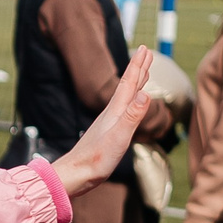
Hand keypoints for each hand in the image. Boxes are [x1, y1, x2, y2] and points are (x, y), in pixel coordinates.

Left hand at [51, 50, 156, 197]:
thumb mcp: (120, 136)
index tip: (145, 48)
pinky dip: (130, 101)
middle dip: (138, 68)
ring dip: (135, 82)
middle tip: (145, 51)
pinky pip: (124, 109)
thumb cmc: (97, 158)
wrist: (77, 173)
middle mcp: (112, 113)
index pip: (129, 83)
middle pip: (128, 85)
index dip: (138, 66)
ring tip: (142, 72)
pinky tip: (129, 105)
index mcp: (116, 111)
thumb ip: (132, 116)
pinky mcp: (109, 132)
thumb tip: (145, 93)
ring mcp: (110, 122)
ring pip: (126, 96)